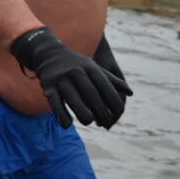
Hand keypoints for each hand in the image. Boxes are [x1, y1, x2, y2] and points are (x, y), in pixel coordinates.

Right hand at [11, 27, 132, 129]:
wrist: (49, 54)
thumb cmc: (77, 65)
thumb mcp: (94, 68)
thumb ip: (112, 80)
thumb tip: (130, 93)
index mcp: (91, 68)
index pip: (108, 90)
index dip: (115, 105)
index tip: (117, 114)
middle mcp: (77, 73)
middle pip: (94, 98)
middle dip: (102, 114)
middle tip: (105, 122)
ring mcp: (62, 80)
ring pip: (76, 103)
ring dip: (85, 116)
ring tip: (88, 120)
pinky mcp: (49, 87)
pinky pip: (56, 105)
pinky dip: (63, 117)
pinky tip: (68, 124)